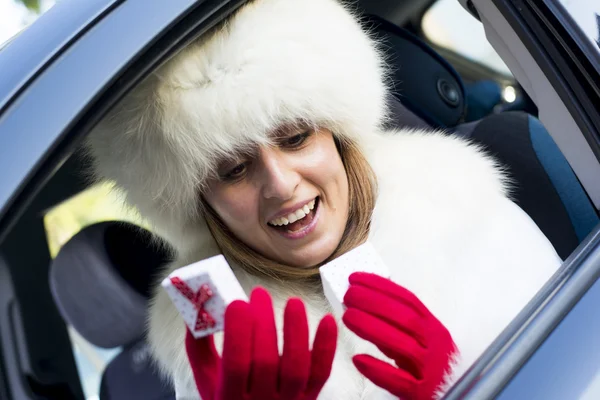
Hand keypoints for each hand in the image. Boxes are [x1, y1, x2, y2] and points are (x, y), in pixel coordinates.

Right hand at [185, 287, 337, 399]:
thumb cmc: (226, 393)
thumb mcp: (206, 376)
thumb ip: (199, 343)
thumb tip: (197, 302)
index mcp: (228, 397)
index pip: (235, 366)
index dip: (238, 334)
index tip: (237, 302)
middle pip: (264, 362)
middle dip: (263, 324)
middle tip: (259, 293)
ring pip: (296, 368)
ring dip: (296, 332)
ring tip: (293, 301)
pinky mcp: (310, 397)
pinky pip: (321, 372)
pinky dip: (326, 346)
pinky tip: (327, 320)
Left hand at [343, 273, 456, 399]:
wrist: (453, 396)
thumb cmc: (428, 368)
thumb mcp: (418, 341)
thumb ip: (396, 326)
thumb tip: (364, 304)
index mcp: (434, 328)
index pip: (408, 300)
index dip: (381, 287)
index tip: (356, 279)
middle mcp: (436, 345)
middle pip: (405, 318)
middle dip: (374, 303)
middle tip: (348, 295)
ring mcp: (432, 369)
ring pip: (403, 345)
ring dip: (373, 328)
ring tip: (348, 317)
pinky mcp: (424, 393)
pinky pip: (400, 381)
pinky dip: (379, 369)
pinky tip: (358, 360)